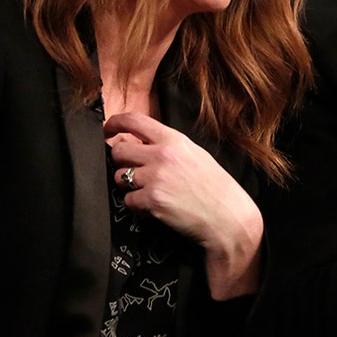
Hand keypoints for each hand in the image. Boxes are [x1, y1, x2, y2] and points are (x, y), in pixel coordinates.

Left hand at [106, 113, 263, 298]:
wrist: (228, 216)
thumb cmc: (214, 186)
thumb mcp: (194, 154)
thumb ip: (167, 146)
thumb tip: (138, 143)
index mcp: (174, 139)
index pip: (134, 120)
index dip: (114, 123)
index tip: (108, 131)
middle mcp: (162, 155)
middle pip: (118, 151)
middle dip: (122, 163)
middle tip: (135, 173)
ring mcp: (155, 178)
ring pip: (119, 178)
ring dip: (129, 187)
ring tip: (150, 192)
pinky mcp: (152, 200)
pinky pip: (128, 201)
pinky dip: (137, 206)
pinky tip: (155, 207)